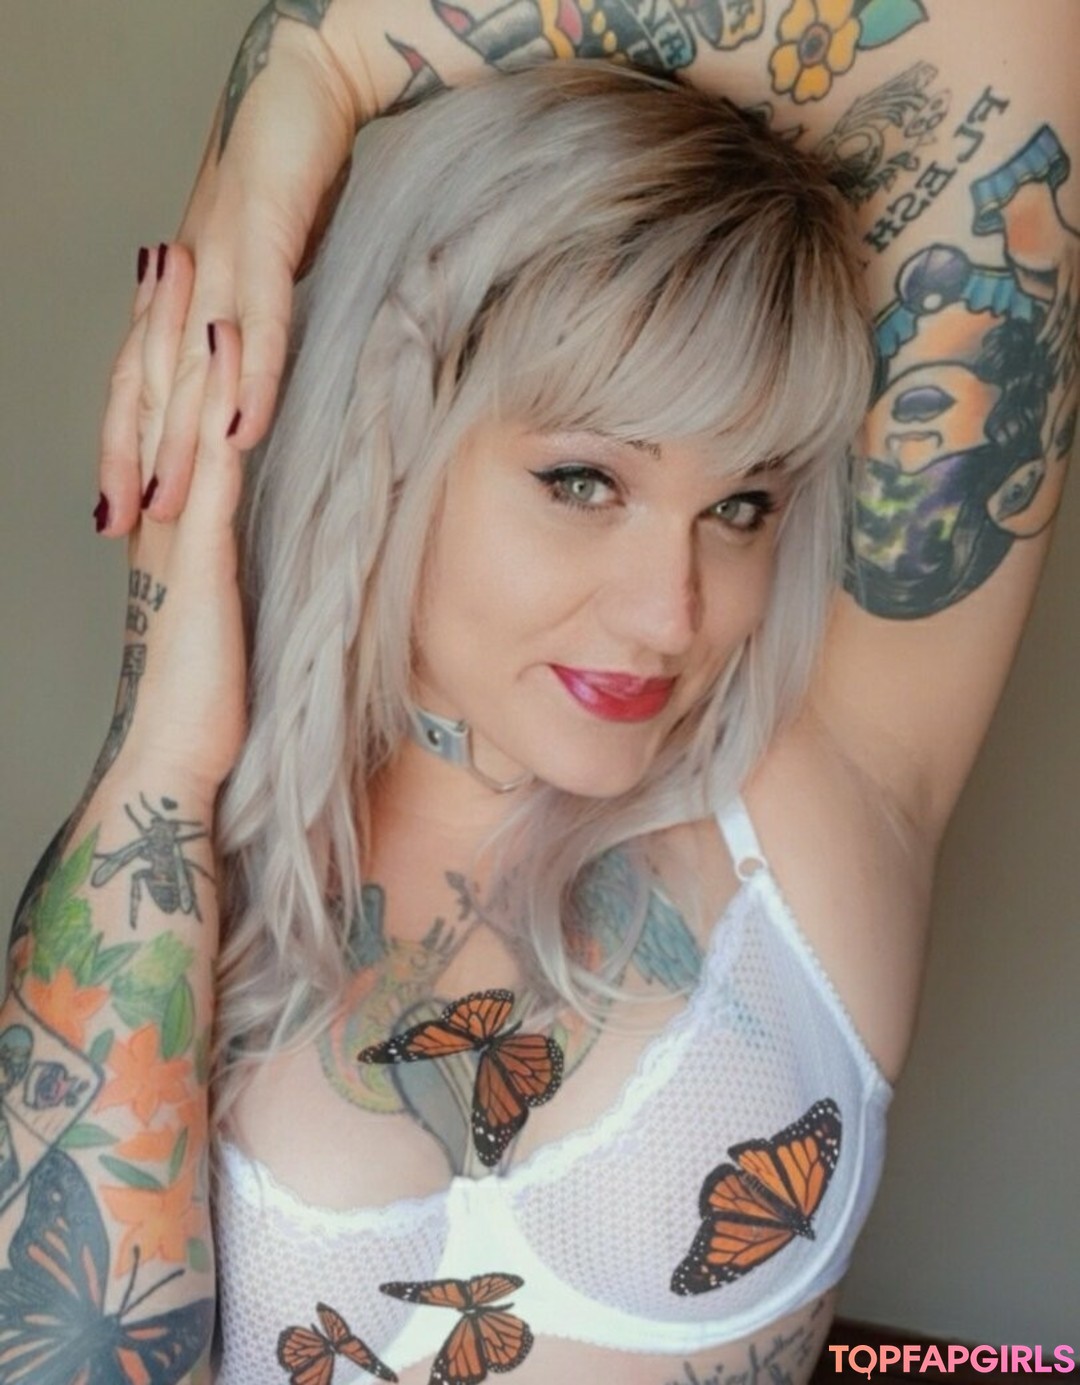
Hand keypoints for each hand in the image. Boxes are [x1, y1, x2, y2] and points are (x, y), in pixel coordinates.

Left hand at [98, 17, 357, 535]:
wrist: (300, 88)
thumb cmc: (283, 179)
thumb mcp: (256, 265)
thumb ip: (245, 324)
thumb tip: (243, 380)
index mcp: (182, 292)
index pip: (137, 380)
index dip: (123, 445)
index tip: (117, 510)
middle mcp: (186, 284)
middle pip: (152, 386)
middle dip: (139, 461)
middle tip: (129, 528)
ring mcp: (221, 265)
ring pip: (194, 366)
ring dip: (183, 441)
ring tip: (174, 503)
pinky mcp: (264, 240)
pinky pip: (259, 323)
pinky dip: (250, 381)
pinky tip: (246, 430)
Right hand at [112, 249, 249, 794]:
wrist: (179, 755)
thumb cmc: (207, 698)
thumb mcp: (221, 617)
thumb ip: (228, 569)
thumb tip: (242, 538)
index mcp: (173, 534)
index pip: (169, 432)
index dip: (168, 365)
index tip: (175, 302)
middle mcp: (166, 523)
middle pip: (162, 410)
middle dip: (162, 330)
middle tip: (163, 253)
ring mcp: (179, 539)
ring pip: (179, 425)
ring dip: (183, 348)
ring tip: (184, 272)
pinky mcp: (201, 563)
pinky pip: (210, 471)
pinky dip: (216, 413)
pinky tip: (226, 360)